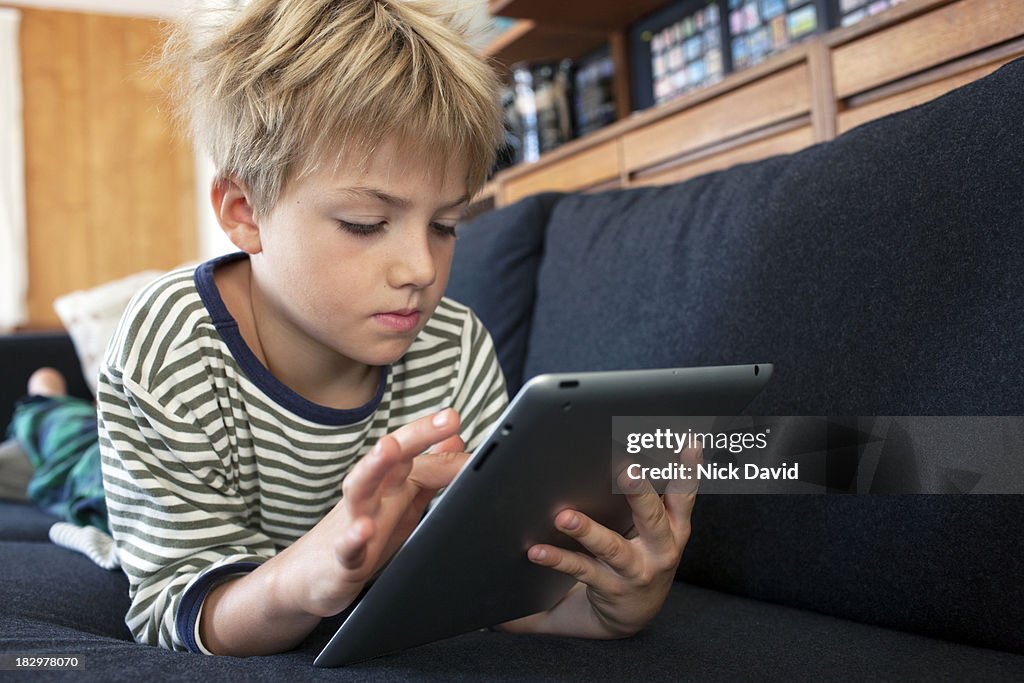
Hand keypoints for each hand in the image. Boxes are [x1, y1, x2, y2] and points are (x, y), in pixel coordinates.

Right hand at [274, 408, 468, 618]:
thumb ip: (430, 473)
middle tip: (446, 418)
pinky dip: (354, 537)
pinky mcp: (343, 558)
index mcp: (389, 481)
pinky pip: (347, 547)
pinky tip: (364, 529)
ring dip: (375, 467)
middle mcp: (372, 495)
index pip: (416, 451)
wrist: (306, 577)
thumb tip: (455, 440)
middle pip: (392, 459)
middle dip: (417, 436)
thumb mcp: (403, 502)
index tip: (458, 418)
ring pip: (361, 489)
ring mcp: (353, 523)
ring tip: (389, 447)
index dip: (439, 437)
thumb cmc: (363, 535)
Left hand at [502, 445, 700, 637]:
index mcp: (674, 527)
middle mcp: (660, 548)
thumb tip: (651, 448)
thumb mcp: (663, 528)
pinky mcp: (609, 586)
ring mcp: (634, 569)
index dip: (689, 469)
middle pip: (652, 517)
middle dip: (640, 493)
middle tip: (628, 471)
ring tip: (565, 517)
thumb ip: (662, 494)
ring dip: (587, 531)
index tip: (687, 443)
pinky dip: (558, 559)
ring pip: (611, 547)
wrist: (634, 613)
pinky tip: (539, 550)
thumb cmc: (644, 555)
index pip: (684, 493)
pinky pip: (581, 570)